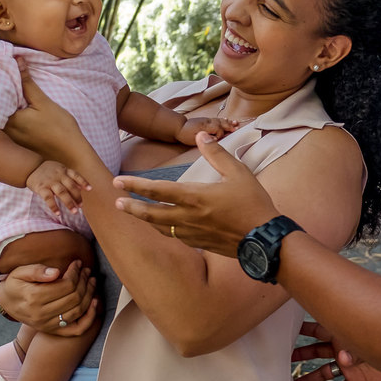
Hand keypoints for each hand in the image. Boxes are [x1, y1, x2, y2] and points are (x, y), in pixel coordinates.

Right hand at [0, 261, 98, 335]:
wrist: (7, 303)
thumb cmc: (15, 284)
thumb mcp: (19, 273)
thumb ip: (37, 271)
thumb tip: (57, 272)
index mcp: (33, 298)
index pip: (65, 285)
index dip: (75, 273)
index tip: (78, 263)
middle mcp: (41, 315)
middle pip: (74, 298)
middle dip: (84, 281)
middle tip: (86, 270)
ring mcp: (48, 325)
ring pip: (78, 310)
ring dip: (89, 294)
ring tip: (91, 281)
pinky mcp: (53, 331)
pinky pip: (77, 329)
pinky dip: (89, 317)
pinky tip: (94, 303)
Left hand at [5, 62, 95, 168]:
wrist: (71, 157)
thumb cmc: (61, 128)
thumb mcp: (44, 103)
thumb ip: (28, 83)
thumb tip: (17, 60)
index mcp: (9, 119)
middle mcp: (4, 132)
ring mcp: (9, 142)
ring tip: (2, 97)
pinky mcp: (15, 148)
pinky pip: (4, 132)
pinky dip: (5, 122)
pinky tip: (13, 116)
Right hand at [26, 160, 89, 213]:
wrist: (31, 167)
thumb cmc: (48, 171)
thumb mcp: (60, 170)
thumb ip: (70, 177)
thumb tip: (82, 188)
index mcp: (64, 171)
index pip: (76, 176)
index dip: (83, 182)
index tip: (90, 189)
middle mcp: (58, 175)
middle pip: (71, 186)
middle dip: (77, 197)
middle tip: (81, 206)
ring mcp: (50, 182)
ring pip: (62, 192)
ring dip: (69, 202)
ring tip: (74, 212)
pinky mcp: (41, 188)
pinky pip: (48, 198)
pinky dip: (53, 206)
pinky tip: (58, 213)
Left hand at [113, 132, 279, 256]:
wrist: (264, 239)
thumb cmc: (253, 204)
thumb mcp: (238, 173)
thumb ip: (216, 154)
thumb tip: (201, 136)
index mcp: (195, 197)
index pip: (157, 190)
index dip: (135, 185)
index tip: (118, 182)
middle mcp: (188, 217)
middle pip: (151, 213)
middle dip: (132, 207)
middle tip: (116, 202)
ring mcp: (192, 233)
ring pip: (160, 227)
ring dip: (144, 219)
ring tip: (133, 213)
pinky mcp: (199, 244)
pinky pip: (174, 236)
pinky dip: (163, 230)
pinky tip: (161, 226)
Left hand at [176, 116, 236, 145]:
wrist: (179, 127)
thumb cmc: (186, 135)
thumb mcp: (194, 139)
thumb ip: (206, 138)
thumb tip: (215, 139)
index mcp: (205, 126)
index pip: (218, 129)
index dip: (220, 134)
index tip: (218, 140)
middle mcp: (208, 122)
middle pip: (221, 123)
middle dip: (229, 126)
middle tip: (236, 128)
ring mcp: (207, 120)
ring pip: (220, 120)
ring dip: (228, 122)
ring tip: (235, 123)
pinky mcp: (206, 120)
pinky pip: (217, 119)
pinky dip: (223, 120)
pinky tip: (227, 120)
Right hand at [292, 321, 380, 380]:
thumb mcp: (366, 340)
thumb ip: (353, 349)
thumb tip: (342, 359)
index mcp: (341, 332)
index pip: (316, 329)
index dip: (301, 329)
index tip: (285, 330)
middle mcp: (341, 348)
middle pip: (315, 351)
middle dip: (299, 355)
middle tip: (282, 359)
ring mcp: (348, 365)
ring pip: (324, 372)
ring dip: (309, 379)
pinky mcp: (357, 379)